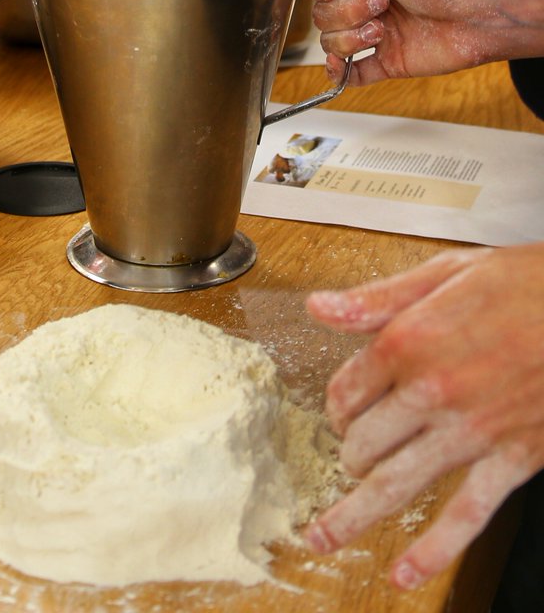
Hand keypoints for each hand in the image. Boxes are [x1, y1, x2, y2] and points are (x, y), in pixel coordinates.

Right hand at [302, 0, 543, 84]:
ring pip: (331, 42)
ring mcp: (374, 33)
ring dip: (350, 37)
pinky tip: (342, 66)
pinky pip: (349, 72)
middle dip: (346, 11)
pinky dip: (340, 71)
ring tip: (382, 31)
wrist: (473, 15)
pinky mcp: (385, 61)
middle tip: (380, 4)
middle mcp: (365, 2)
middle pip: (323, 13)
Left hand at [304, 244, 543, 589]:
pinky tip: (406, 571)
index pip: (346, 389)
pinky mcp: (512, 459)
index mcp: (408, 341)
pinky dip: (433, 549)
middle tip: (350, 455)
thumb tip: (320, 308)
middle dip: (348, 452)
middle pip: (362, 440)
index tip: (341, 409)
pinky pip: (465, 514)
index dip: (336, 404)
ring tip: (325, 537)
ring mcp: (470, 431)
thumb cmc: (527, 284)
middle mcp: (431, 391)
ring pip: (396, 484)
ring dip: (354, 516)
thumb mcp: (446, 272)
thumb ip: (378, 298)